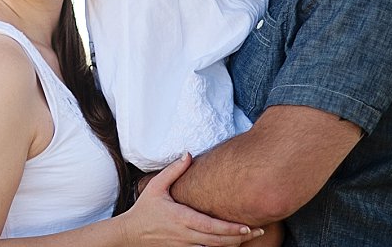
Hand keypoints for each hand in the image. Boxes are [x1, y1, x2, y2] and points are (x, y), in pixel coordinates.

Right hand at [116, 153, 260, 245]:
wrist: (131, 234)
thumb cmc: (144, 209)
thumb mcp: (155, 187)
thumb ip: (173, 171)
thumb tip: (188, 154)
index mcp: (181, 218)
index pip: (210, 227)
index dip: (230, 229)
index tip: (247, 227)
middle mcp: (186, 235)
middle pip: (218, 241)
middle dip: (240, 238)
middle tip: (260, 232)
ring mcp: (185, 246)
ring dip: (233, 244)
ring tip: (250, 237)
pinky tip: (231, 243)